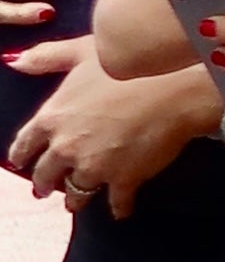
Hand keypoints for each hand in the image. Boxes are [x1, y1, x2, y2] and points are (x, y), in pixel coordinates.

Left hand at [8, 47, 216, 215]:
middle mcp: (67, 147)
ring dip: (76, 200)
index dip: (21, 156)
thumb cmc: (128, 65)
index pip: (25, 144)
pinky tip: (121, 210)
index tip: (20, 163)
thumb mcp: (82, 52)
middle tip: (45, 190)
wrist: (172, 87)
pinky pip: (117, 202)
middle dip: (43, 184)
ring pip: (76, 194)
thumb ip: (46, 57)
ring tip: (78, 203)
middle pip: (46, 175)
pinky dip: (119, 208)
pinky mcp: (123, 181)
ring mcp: (94, 167)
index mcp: (53, 117)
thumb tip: (16, 61)